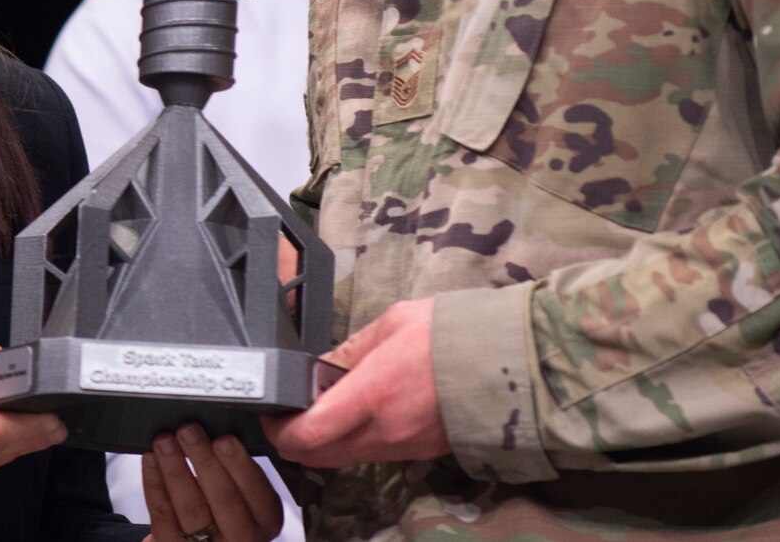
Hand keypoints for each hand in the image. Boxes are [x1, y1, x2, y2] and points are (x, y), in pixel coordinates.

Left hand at [139, 423, 284, 541]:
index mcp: (265, 517)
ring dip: (175, 469)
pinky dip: (155, 484)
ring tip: (165, 441)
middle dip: (203, 459)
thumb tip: (221, 430)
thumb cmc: (230, 509)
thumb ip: (240, 469)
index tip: (224, 438)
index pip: (256, 491)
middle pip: (224, 499)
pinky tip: (152, 461)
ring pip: (191, 508)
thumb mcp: (249, 494)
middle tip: (189, 431)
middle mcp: (242, 536)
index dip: (239, 464)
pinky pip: (163, 517)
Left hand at [262, 297, 449, 467]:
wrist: (509, 363)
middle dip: (293, 440)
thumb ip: (352, 347)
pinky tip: (355, 415)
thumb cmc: (451, 334)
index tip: (270, 411)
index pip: (308, 433)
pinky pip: (372, 455)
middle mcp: (384, 430)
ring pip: (343, 458)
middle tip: (287, 414)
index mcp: (372, 393)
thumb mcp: (393, 323)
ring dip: (322, 443)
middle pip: (318, 455)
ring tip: (320, 409)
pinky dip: (352, 442)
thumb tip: (324, 364)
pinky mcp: (420, 452)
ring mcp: (403, 447)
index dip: (278, 429)